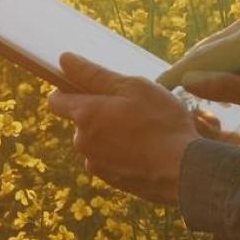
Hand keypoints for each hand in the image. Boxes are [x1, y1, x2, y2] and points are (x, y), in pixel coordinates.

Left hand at [47, 53, 199, 204]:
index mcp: (85, 114)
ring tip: (144, 129)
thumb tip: (64, 60)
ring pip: (97, 140)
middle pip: (81, 119)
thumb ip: (95, 74)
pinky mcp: (111, 180)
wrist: (183, 170)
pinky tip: (146, 148)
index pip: (56, 100)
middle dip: (100, 111)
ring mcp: (96, 163)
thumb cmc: (161, 122)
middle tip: (133, 106)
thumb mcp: (133, 87)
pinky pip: (110, 158)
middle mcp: (82, 141)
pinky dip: (122, 152)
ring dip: (112, 132)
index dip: (69, 89)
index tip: (91, 85)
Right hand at [157, 16, 239, 139]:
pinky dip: (208, 72)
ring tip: (185, 99)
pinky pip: (215, 55)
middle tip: (162, 101)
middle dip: (183, 76)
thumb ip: (228, 88)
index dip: (176, 75)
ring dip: (195, 76)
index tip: (154, 91)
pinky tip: (207, 91)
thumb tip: (189, 81)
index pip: (204, 58)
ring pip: (205, 55)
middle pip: (201, 54)